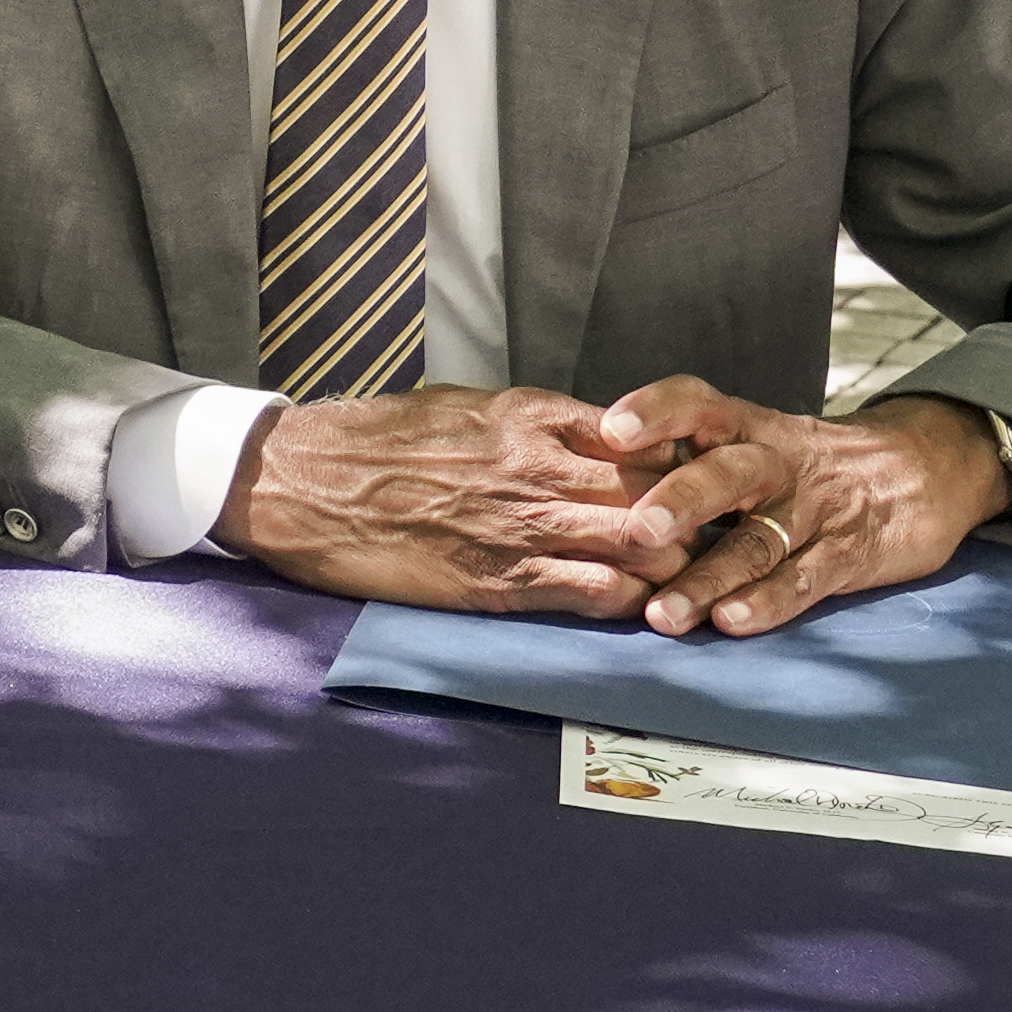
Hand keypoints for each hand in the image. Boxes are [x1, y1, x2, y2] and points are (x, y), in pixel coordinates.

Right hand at [214, 380, 685, 617]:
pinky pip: (597, 595)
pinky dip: (629, 603)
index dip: (679, 462)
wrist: (304, 484)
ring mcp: (523, 527)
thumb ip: (532, 421)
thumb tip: (588, 436)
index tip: (691, 482)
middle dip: (693, 518)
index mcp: (532, 416)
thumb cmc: (378, 441)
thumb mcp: (463, 405)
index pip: (646, 436)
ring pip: (644, 546)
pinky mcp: (502, 583)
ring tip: (682, 578)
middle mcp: (540, 467)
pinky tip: (637, 606)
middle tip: (706, 537)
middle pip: (659, 493)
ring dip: (671, 565)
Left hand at [612, 381, 1002, 637]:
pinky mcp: (847, 555)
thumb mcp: (754, 438)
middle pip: (728, 473)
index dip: (657, 412)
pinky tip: (731, 622)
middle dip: (681, 502)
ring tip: (663, 615)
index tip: (610, 430)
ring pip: (757, 542)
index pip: (700, 404)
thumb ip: (687, 454)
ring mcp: (815, 510)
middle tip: (635, 531)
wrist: (922, 469)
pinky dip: (767, 603)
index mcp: (747, 427)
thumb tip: (591, 474)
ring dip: (708, 580)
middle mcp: (777, 462)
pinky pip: (804, 579)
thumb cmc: (808, 461)